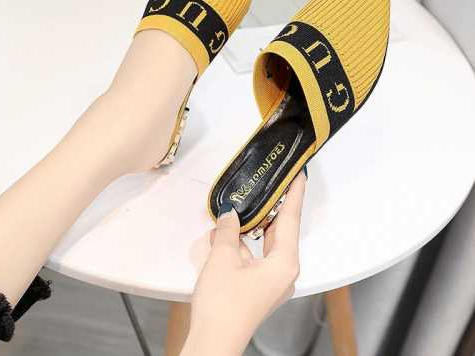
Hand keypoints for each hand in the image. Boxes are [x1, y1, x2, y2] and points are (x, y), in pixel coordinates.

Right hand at [182, 172, 306, 355]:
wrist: (213, 342)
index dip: (294, 193)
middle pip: (280, 230)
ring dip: (251, 228)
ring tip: (241, 206)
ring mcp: (272, 281)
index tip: (299, 174)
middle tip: (272, 183)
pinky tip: (226, 234)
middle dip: (272, 207)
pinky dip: (242, 245)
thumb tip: (229, 214)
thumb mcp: (223, 258)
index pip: (291, 218)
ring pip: (265, 244)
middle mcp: (284, 271)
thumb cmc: (223, 304)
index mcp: (285, 262)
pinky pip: (255, 257)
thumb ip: (228, 231)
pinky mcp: (259, 288)